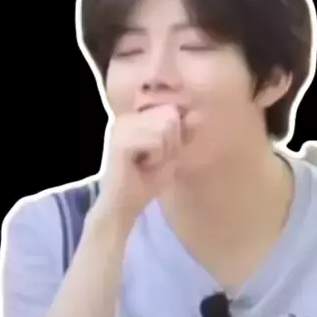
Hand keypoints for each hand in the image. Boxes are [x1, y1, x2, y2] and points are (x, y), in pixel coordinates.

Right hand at [89, 105, 182, 235]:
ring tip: (146, 163)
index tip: (157, 154)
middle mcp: (126, 117)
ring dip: (163, 150)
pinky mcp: (120, 141)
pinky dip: (156, 157)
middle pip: (170, 115)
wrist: (122, 207)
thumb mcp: (172, 154)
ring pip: (165, 126)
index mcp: (135, 117)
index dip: (174, 136)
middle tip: (151, 160)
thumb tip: (196, 115)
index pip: (172, 109)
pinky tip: (140, 166)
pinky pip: (157, 140)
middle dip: (170, 142)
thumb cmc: (145, 182)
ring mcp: (121, 126)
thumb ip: (183, 134)